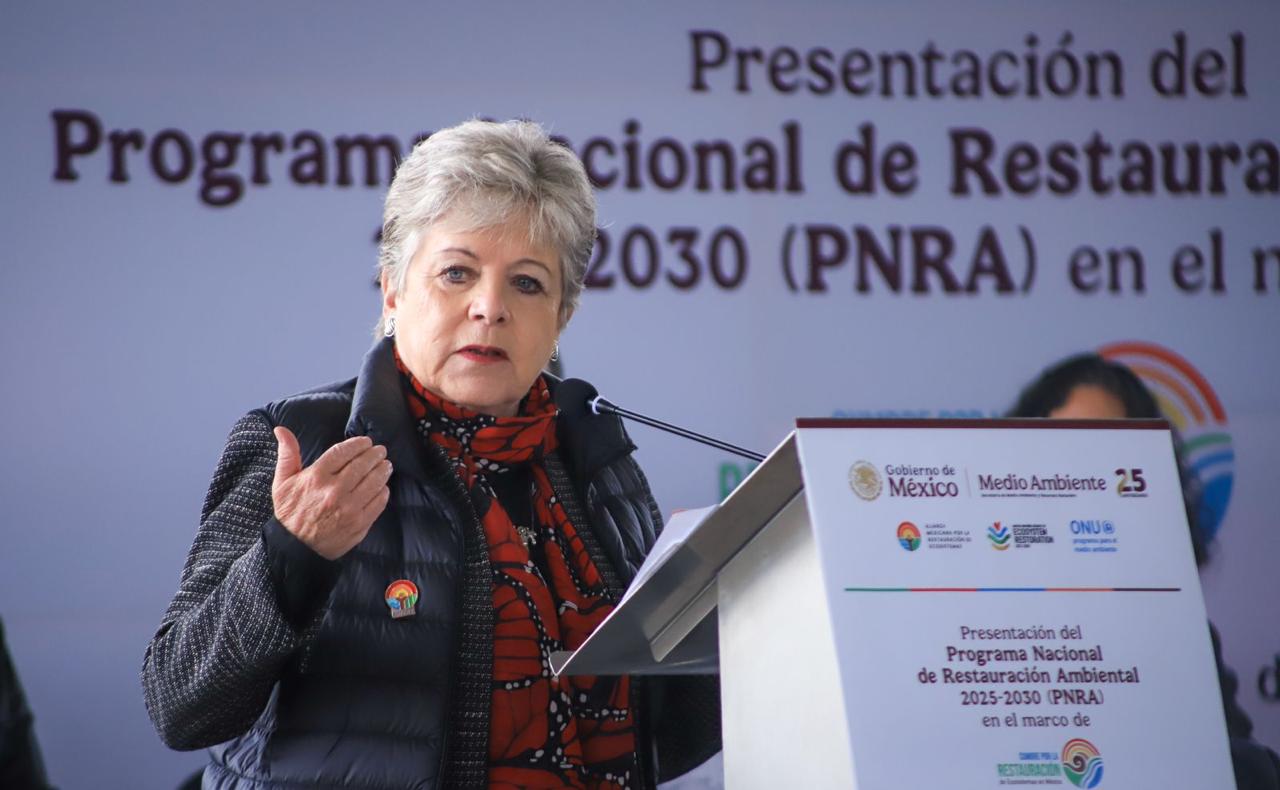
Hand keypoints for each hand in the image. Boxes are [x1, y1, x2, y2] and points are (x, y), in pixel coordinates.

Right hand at [271, 427, 391, 559]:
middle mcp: (334, 490)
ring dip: (383, 470)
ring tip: (385, 465)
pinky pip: (378, 502)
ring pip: (374, 482)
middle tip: (380, 451)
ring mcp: (349, 507)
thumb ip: (287, 454)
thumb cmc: (290, 513)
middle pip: (363, 464)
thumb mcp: (282, 482)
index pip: (343, 452)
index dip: (358, 443)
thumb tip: (280, 429)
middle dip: (375, 454)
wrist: (295, 548)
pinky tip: (383, 486)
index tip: (366, 441)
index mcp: (316, 477)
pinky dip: (383, 491)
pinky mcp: (359, 523)